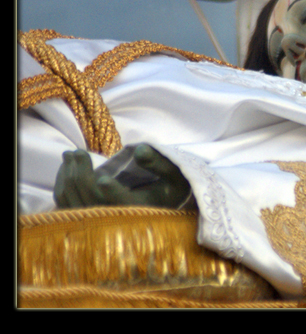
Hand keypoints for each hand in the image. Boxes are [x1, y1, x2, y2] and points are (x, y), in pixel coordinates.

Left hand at [54, 143, 191, 208]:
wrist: (166, 203)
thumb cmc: (171, 186)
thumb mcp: (175, 172)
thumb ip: (160, 161)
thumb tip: (139, 150)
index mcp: (141, 211)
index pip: (123, 205)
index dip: (112, 193)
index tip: (103, 177)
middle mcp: (118, 220)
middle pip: (91, 200)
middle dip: (80, 173)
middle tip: (76, 152)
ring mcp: (99, 222)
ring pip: (74, 203)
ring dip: (69, 177)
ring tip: (70, 155)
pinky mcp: (87, 219)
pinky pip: (66, 206)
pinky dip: (63, 186)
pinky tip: (66, 169)